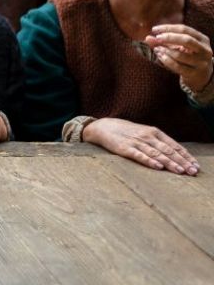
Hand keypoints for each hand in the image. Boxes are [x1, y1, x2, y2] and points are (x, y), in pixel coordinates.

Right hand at [83, 117, 199, 174]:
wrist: (103, 127)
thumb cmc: (126, 132)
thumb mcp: (144, 132)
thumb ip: (158, 142)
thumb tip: (176, 154)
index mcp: (154, 132)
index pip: (174, 145)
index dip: (186, 156)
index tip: (196, 166)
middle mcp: (147, 136)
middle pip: (168, 150)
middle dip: (182, 161)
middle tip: (192, 171)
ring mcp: (136, 142)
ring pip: (157, 153)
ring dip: (170, 163)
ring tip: (180, 171)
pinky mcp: (125, 148)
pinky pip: (139, 155)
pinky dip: (149, 161)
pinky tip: (158, 167)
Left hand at [146, 24, 213, 91]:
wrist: (201, 76)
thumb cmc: (188, 57)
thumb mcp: (179, 47)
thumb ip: (164, 42)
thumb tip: (147, 38)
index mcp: (202, 39)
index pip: (185, 29)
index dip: (168, 28)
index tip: (154, 29)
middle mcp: (204, 50)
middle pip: (186, 40)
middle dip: (169, 38)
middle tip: (157, 38)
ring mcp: (201, 63)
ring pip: (180, 54)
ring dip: (165, 50)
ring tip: (157, 48)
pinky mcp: (194, 73)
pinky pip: (178, 67)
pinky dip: (167, 60)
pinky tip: (160, 56)